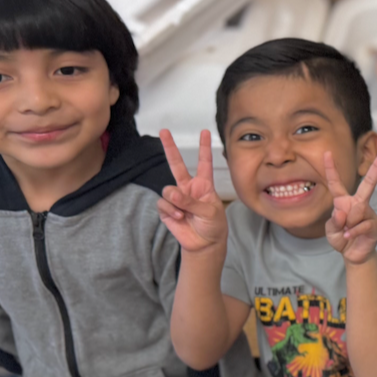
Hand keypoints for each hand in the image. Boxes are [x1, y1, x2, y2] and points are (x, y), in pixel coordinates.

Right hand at [157, 129, 226, 252]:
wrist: (205, 244)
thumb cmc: (213, 226)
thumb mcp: (209, 212)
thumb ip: (191, 201)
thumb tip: (172, 194)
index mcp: (204, 185)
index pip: (204, 163)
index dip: (204, 147)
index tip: (205, 132)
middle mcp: (188, 188)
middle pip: (177, 164)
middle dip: (170, 147)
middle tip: (164, 131)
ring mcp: (176, 198)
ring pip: (168, 190)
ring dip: (175, 201)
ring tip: (184, 213)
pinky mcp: (167, 209)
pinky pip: (163, 204)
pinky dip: (170, 211)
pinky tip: (179, 218)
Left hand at [323, 150, 376, 264]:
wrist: (353, 255)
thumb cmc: (341, 239)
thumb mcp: (331, 230)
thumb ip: (334, 221)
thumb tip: (342, 212)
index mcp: (344, 202)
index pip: (336, 183)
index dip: (331, 169)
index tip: (327, 153)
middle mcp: (358, 204)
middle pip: (368, 184)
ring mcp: (368, 213)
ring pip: (357, 210)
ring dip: (347, 224)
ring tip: (346, 232)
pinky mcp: (374, 225)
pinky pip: (362, 224)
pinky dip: (353, 232)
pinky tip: (349, 236)